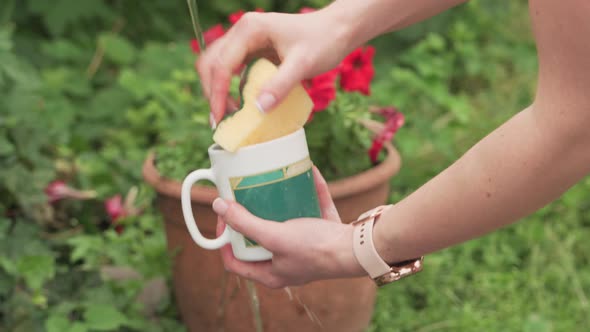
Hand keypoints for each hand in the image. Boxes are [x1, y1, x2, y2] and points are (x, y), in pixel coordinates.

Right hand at [196, 9, 353, 124]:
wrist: (338, 30)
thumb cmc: (323, 41)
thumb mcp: (303, 64)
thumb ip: (280, 85)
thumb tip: (259, 109)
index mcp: (249, 30)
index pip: (221, 64)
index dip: (217, 93)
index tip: (219, 118)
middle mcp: (243, 32)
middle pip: (211, 63)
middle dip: (212, 92)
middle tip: (221, 119)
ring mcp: (246, 41)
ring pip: (218, 66)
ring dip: (218, 90)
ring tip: (229, 115)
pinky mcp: (254, 51)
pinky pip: (234, 70)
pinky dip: (232, 88)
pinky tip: (242, 105)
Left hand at [212, 167, 364, 287]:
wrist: (357, 249)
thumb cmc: (315, 249)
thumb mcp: (274, 236)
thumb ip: (246, 223)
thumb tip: (218, 206)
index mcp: (271, 274)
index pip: (235, 261)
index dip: (223, 240)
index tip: (223, 216)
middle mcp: (286, 264)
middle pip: (258, 241)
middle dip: (250, 218)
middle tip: (244, 198)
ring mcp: (305, 249)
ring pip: (285, 224)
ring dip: (278, 205)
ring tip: (269, 185)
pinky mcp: (322, 233)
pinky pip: (312, 209)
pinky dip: (309, 192)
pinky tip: (306, 173)